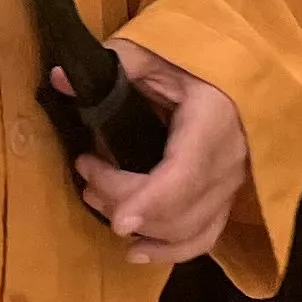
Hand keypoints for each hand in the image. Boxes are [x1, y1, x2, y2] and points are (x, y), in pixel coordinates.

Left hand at [73, 41, 249, 268]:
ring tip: (96, 199)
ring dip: (137, 225)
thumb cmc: (197, 58)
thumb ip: (114, 63)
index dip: (152, 200)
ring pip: (187, 229)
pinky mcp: (227, 197)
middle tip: (86, 170)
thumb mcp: (156, 51)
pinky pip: (203, 236)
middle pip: (178, 207)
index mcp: (216, 120)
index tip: (119, 221)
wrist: (241, 68)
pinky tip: (135, 251)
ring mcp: (232, 184)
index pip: (186, 174)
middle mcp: (229, 161)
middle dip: (122, 200)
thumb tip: (60, 80)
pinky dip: (170, 250)